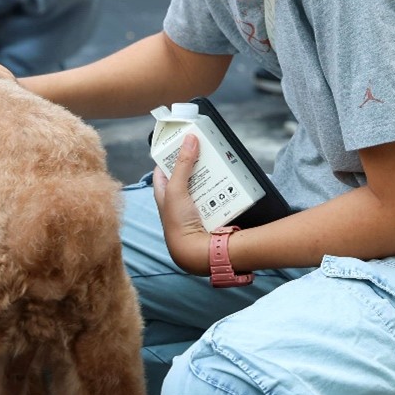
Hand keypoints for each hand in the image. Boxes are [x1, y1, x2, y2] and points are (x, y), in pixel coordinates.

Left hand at [152, 137, 211, 274]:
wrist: (197, 254)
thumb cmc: (178, 224)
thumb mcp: (176, 189)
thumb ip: (182, 164)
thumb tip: (189, 139)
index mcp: (164, 194)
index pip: (164, 168)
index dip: (171, 153)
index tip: (183, 139)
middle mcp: (178, 200)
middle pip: (187, 175)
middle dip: (197, 163)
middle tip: (207, 148)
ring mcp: (194, 208)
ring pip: (204, 185)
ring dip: (212, 176)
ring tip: (221, 161)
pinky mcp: (210, 215)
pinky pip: (217, 198)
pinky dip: (222, 190)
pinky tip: (230, 182)